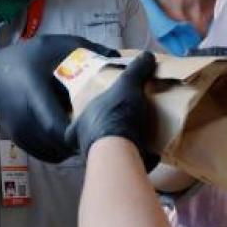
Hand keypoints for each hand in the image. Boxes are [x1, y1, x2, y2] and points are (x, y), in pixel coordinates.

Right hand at [0, 35, 117, 162]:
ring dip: (72, 147)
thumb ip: (85, 50)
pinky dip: (61, 149)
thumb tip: (117, 56)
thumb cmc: (23, 59)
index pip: (58, 126)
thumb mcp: (53, 46)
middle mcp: (26, 121)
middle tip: (100, 130)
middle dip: (81, 140)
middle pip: (60, 144)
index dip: (79, 131)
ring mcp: (22, 135)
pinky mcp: (22, 142)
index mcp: (34, 97)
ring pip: (55, 153)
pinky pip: (46, 154)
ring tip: (88, 134)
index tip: (98, 124)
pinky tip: (71, 137)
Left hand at [65, 51, 158, 169]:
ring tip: (140, 138)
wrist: (122, 148)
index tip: (92, 121)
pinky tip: (154, 152)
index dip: (81, 124)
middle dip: (106, 134)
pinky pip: (129, 164)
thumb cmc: (116, 114)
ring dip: (124, 147)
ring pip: (110, 154)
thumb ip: (136, 70)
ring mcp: (101, 161)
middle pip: (93, 140)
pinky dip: (141, 159)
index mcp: (81, 124)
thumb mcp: (127, 85)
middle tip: (123, 125)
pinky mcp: (120, 171)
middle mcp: (86, 145)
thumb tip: (147, 55)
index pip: (73, 127)